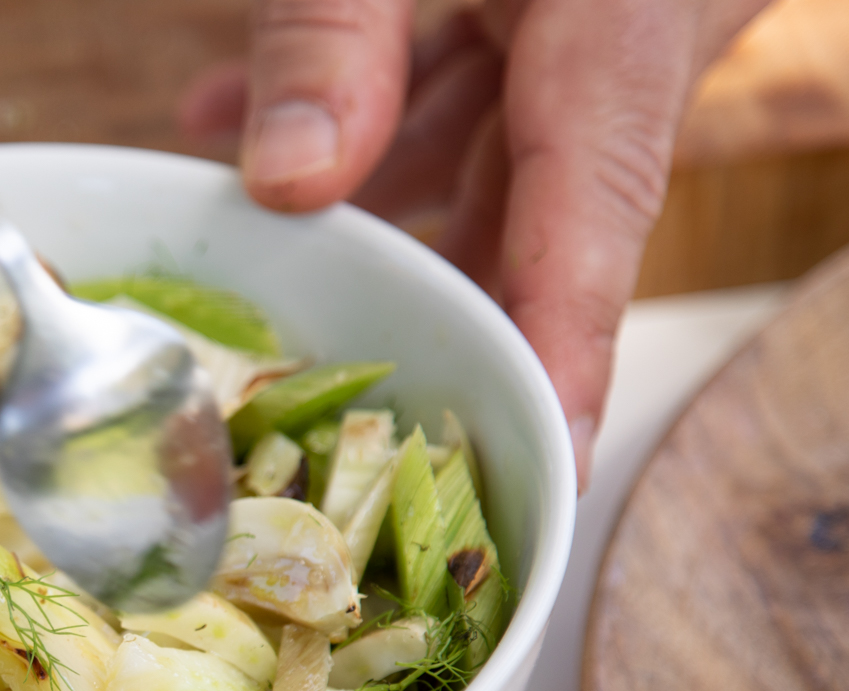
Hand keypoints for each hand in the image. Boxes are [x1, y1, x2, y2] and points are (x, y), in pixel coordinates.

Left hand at [180, 0, 772, 486]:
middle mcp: (621, 52)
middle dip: (435, 328)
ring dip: (366, 222)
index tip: (543, 483)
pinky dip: (354, 122)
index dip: (563, 368)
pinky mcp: (545, 1)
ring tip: (252, 279)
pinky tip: (227, 121)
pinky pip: (453, 85)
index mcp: (621, 32)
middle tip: (339, 432)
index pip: (591, 235)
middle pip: (531, 232)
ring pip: (481, 169)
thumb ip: (337, 31)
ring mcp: (586, 30)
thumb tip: (286, 185)